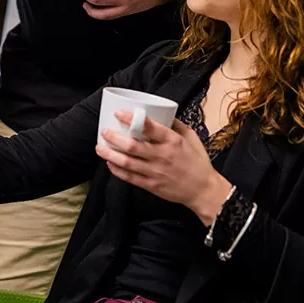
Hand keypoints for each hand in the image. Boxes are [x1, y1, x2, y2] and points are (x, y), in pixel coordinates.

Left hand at [96, 110, 232, 224]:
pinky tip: (109, 163)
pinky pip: (130, 178)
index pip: (149, 128)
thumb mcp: (191, 138)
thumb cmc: (198, 162)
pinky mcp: (152, 186)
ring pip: (127, 163)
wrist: (204, 190)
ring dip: (110, 154)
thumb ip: (176, 124)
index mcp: (173, 142)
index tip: (119, 113)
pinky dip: (117, 170)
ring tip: (99, 147)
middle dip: (114, 138)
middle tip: (104, 131)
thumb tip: (161, 111)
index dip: (131, 119)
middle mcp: (162, 156)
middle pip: (133, 146)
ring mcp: (156, 172)